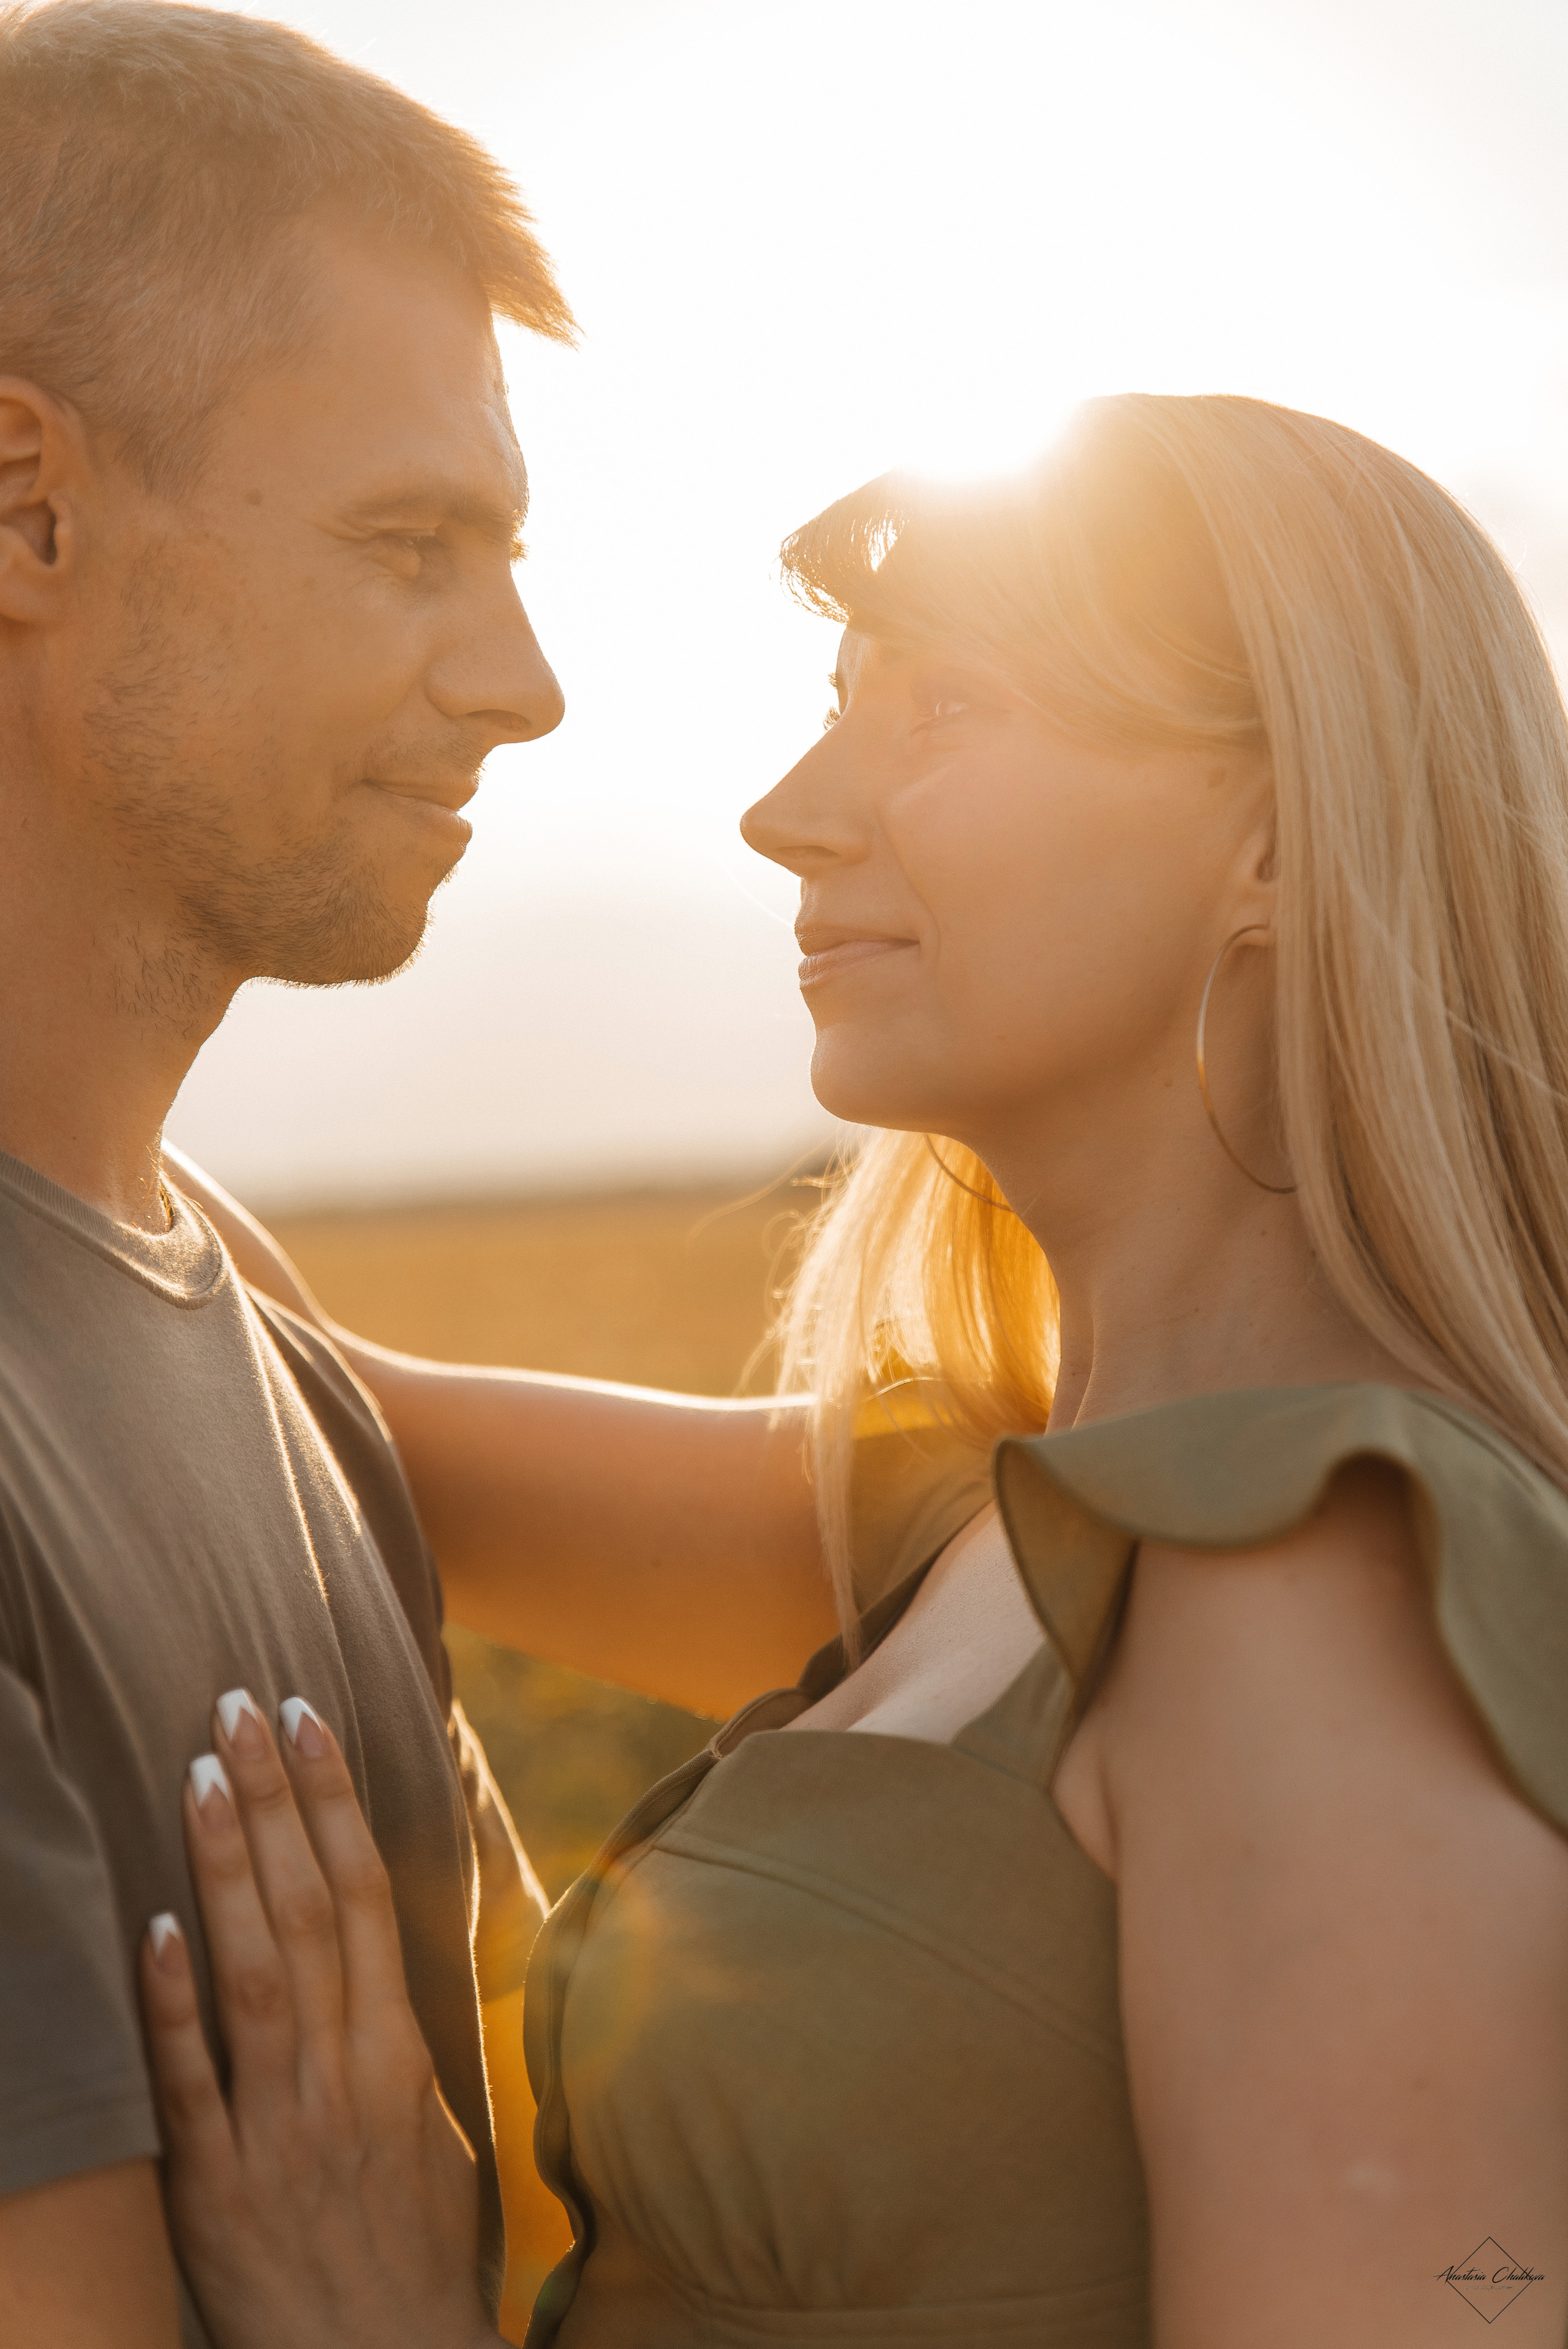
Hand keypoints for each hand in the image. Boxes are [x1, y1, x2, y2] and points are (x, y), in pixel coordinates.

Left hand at [139, 1690, 501, 2348]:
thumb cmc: (414, 2249)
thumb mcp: (433, 2125)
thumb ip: (396, 2032)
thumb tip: (371, 1938)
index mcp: (399, 2052)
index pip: (368, 1893)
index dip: (336, 1800)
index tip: (307, 1717)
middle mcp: (344, 2075)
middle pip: (313, 1909)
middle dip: (275, 1800)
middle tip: (237, 1704)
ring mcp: (280, 2128)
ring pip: (257, 1973)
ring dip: (228, 1868)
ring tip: (196, 1772)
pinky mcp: (216, 2190)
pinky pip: (192, 2086)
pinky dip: (176, 2006)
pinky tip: (154, 1929)